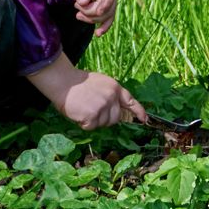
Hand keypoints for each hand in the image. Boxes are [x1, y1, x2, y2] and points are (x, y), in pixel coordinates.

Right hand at [27, 53, 146, 129]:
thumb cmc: (78, 82)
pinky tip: (79, 112)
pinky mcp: (92, 115)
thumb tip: (116, 110)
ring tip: (83, 108)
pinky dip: (84, 123)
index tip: (144, 119)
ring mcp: (103, 106)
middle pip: (115, 118)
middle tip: (92, 110)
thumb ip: (110, 94)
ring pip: (103, 124)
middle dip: (106, 119)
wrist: (64, 82)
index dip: (138, 111)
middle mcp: (111, 97)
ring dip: (93, 121)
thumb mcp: (101, 83)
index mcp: (115, 88)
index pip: (130, 101)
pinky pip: (91, 126)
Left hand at [65, 0, 117, 35]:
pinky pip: (106, 16)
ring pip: (106, 15)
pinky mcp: (104, 3)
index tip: (97, 12)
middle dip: (91, 12)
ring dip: (92, 19)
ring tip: (78, 15)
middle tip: (76, 6)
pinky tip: (98, 34)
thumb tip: (84, 2)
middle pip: (107, 8)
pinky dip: (102, 25)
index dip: (105, 4)